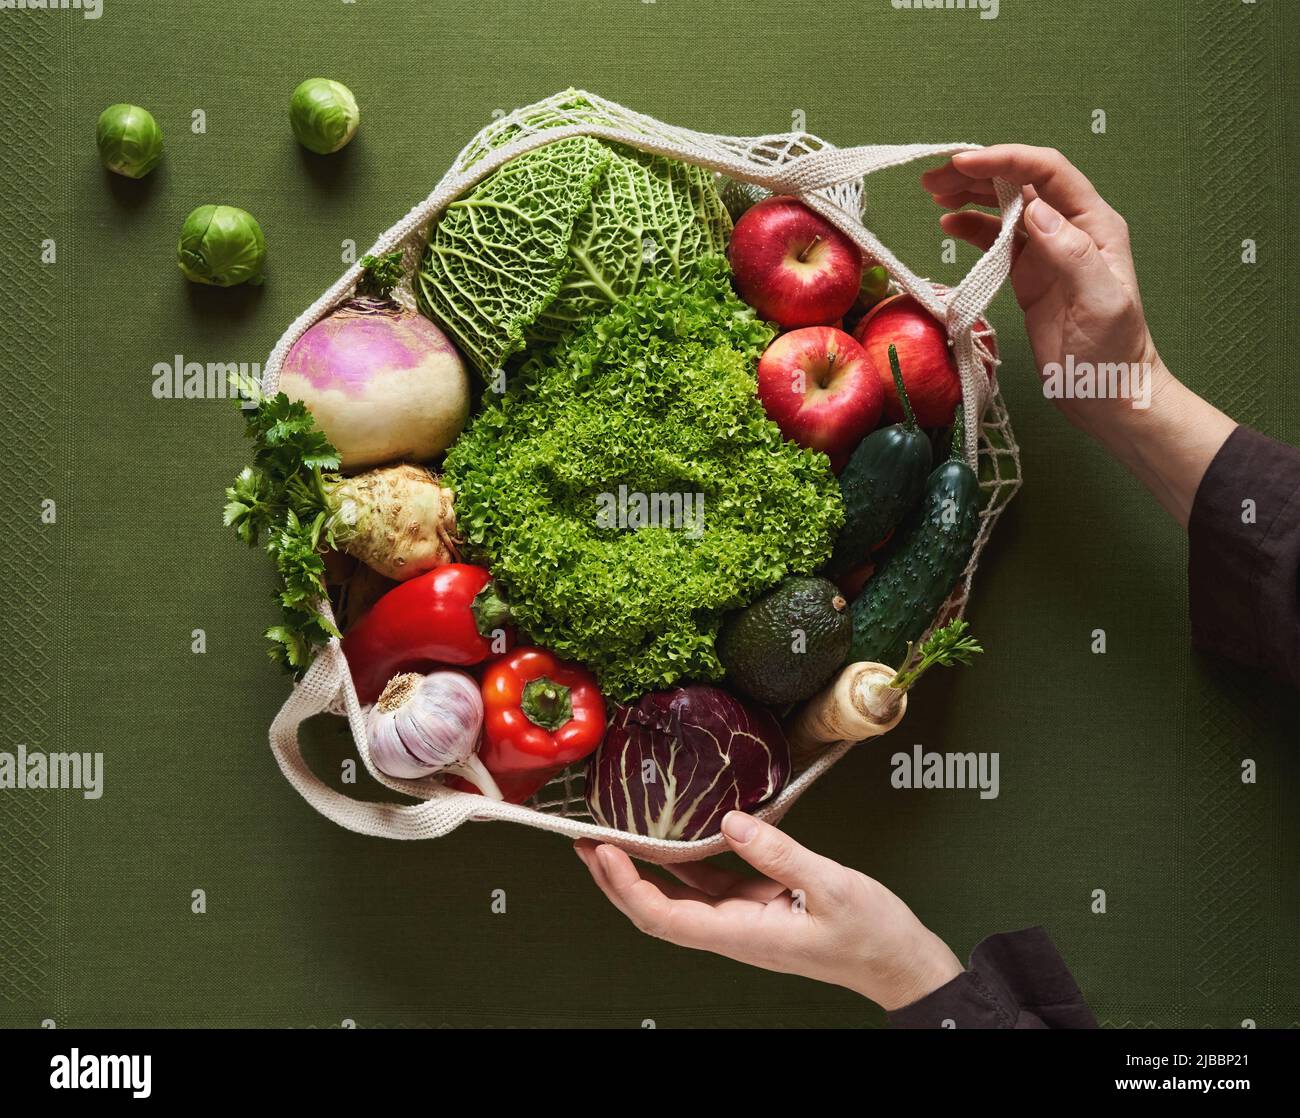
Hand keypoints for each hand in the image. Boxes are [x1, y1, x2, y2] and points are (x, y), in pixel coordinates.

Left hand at [574, 811, 962, 1011]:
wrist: (897, 961)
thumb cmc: (871, 935)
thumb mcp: (832, 886)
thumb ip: (781, 855)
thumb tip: (732, 824)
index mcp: (743, 934)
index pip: (664, 918)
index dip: (626, 887)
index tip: (604, 852)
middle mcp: (733, 930)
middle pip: (656, 911)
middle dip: (615, 879)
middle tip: (586, 841)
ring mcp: (741, 918)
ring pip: (676, 896)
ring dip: (640, 869)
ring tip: (611, 837)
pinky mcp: (755, 904)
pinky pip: (707, 882)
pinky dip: (680, 861)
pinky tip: (669, 836)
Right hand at [922, 144, 1234, 526]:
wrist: (1108, 392)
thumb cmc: (1112, 351)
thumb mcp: (1100, 300)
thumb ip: (1070, 251)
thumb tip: (1033, 211)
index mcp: (1094, 223)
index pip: (1047, 173)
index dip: (1004, 161)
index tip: (963, 164)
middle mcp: (1070, 228)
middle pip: (1021, 183)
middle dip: (978, 173)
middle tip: (934, 177)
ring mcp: (1047, 251)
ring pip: (1005, 208)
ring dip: (970, 195)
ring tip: (933, 193)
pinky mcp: (1028, 275)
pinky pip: (996, 240)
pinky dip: (971, 228)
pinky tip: (948, 224)